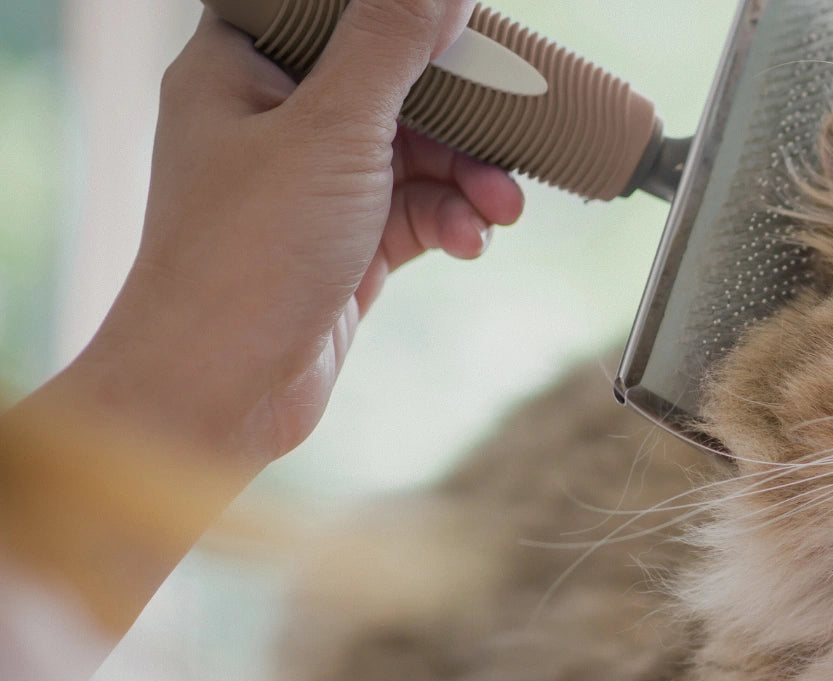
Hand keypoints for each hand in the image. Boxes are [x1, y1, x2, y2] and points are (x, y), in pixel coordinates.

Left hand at [72, 0, 522, 468]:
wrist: (221, 390)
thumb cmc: (243, 259)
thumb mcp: (333, 130)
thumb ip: (390, 45)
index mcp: (238, 68)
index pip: (325, 11)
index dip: (395, 17)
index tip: (460, 31)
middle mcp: (268, 119)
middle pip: (388, 82)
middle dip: (458, 111)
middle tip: (511, 122)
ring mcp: (307, 185)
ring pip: (412, 151)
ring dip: (466, 174)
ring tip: (500, 206)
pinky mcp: (341, 244)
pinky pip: (415, 210)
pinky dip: (451, 220)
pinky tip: (470, 240)